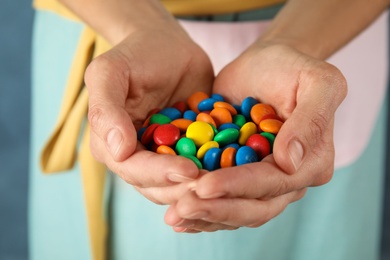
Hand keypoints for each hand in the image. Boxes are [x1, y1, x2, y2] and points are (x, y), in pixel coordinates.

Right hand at [85, 22, 213, 203]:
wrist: (168, 47)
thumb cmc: (136, 54)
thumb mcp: (110, 72)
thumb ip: (106, 109)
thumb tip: (118, 151)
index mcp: (110, 143)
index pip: (132, 168)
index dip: (160, 173)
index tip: (189, 171)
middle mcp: (135, 156)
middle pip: (156, 185)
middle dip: (184, 187)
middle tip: (215, 183)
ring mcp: (162, 156)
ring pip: (178, 184)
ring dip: (202, 186)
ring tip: (227, 180)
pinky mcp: (186, 151)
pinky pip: (200, 167)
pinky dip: (215, 172)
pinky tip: (235, 172)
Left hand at [165, 43, 346, 231]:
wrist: (267, 66)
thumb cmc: (292, 67)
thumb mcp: (317, 81)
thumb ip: (311, 118)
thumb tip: (289, 162)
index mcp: (312, 163)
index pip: (272, 183)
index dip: (237, 187)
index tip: (202, 186)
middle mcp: (290, 180)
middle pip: (253, 206)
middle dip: (216, 209)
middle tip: (180, 208)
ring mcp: (264, 182)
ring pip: (235, 211)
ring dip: (204, 217)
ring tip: (173, 216)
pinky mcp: (241, 177)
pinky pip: (222, 201)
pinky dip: (200, 210)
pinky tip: (177, 216)